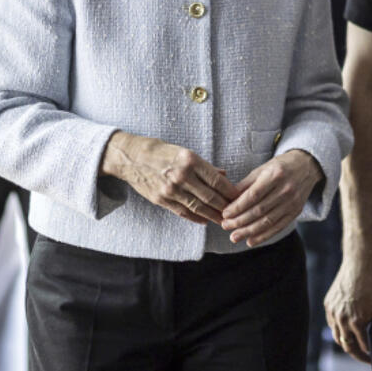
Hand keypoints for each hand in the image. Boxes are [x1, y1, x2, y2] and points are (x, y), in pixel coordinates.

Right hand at [101, 132, 238, 224]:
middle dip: (225, 206)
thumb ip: (204, 166)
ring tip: (224, 219)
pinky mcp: (161, 200)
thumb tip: (223, 174)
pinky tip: (205, 220)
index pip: (216, 180)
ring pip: (198, 207)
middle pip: (210, 196)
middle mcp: (181, 176)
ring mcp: (170, 189)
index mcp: (190, 160)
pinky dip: (196, 218)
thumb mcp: (184, 152)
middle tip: (236, 212)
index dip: (230, 191)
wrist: (131, 157)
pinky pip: (183, 212)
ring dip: (213, 215)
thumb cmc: (161, 151)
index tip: (239, 196)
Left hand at [221, 150, 322, 246]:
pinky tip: (250, 241)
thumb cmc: (280, 166)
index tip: (225, 214)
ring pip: (267, 221)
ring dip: (249, 231)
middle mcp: (286, 189)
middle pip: (259, 210)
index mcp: (276, 175)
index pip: (253, 195)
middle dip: (240, 221)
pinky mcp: (296, 212)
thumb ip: (246, 184)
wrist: (306, 166)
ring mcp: (293, 202)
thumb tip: (228, 200)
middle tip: (225, 226)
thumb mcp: (262, 169)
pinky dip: (264, 236)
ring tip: (234, 237)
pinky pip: (278, 227)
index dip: (238, 207)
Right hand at [325, 255, 371, 361]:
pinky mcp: (328, 304)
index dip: (369, 355)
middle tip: (366, 356)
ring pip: (337, 336)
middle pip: (347, 345)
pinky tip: (350, 328)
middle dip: (357, 353)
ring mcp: (333, 312)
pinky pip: (332, 323)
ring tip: (358, 344)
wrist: (361, 262)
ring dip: (347, 342)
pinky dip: (340, 329)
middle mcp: (341, 319)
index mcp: (357, 322)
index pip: (362, 348)